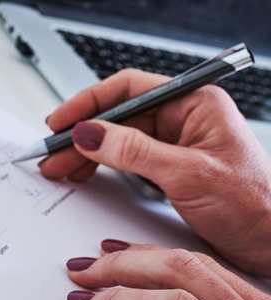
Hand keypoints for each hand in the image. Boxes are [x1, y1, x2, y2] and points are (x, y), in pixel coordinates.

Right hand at [40, 69, 270, 276]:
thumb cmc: (254, 205)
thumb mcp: (187, 174)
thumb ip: (134, 152)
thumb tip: (89, 133)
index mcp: (195, 104)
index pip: (129, 90)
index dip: (88, 104)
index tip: (59, 122)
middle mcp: (183, 119)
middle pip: (117, 117)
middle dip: (81, 135)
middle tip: (52, 154)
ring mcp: (175, 144)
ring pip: (117, 140)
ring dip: (86, 153)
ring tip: (60, 169)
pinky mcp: (169, 169)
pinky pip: (126, 160)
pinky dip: (102, 168)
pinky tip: (85, 175)